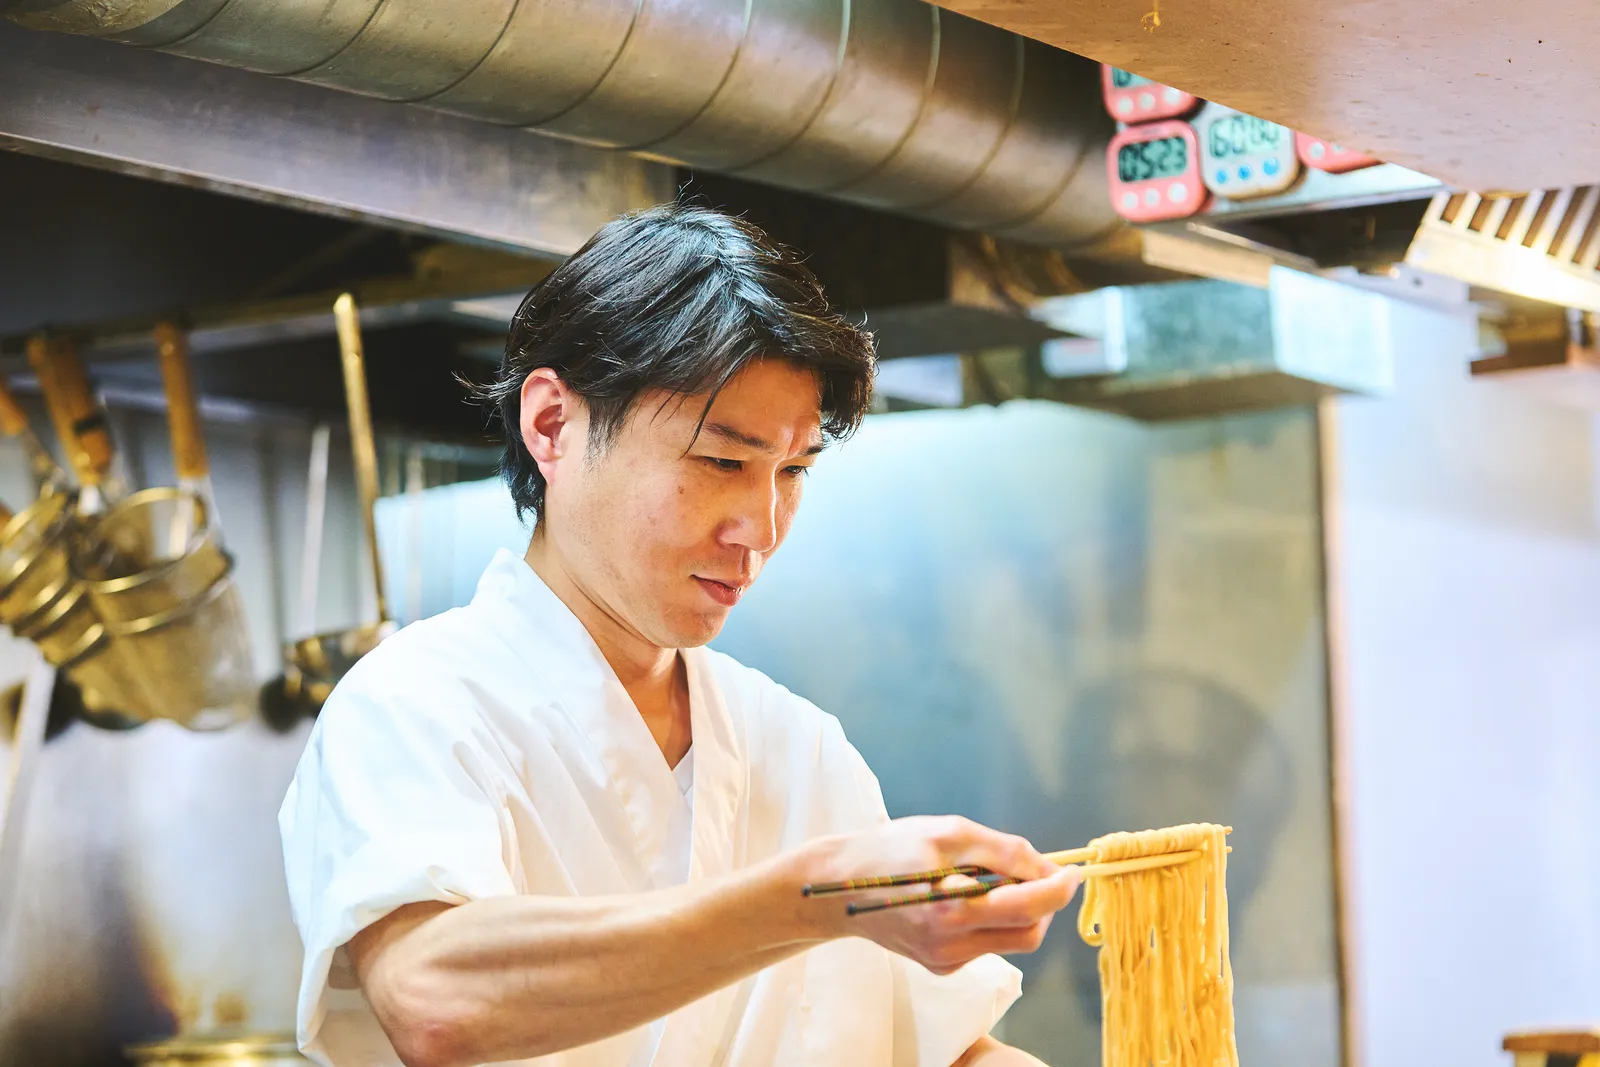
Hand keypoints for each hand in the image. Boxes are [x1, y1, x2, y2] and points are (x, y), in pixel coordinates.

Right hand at [802, 816, 1083, 974]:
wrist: (839, 887)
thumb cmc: (891, 849)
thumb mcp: (948, 832)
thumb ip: (1001, 850)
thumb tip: (1046, 867)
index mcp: (954, 907)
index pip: (1031, 906)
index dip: (1059, 888)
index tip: (1073, 872)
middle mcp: (952, 943)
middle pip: (1029, 932)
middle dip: (1042, 903)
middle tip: (1029, 871)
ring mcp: (946, 959)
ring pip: (1009, 940)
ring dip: (1014, 909)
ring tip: (985, 878)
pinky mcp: (940, 965)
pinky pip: (985, 944)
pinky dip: (989, 918)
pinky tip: (961, 896)